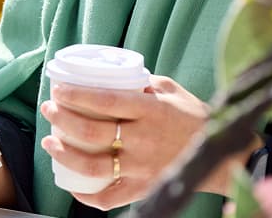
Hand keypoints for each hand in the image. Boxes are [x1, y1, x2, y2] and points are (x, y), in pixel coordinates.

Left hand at [39, 74, 248, 210]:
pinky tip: (71, 182)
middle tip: (49, 109)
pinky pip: (109, 198)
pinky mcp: (143, 188)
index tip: (58, 90)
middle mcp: (143, 139)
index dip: (76, 95)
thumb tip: (110, 74)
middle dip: (62, 119)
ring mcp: (142, 167)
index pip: (104, 100)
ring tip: (49, 142)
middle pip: (91, 131)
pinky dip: (86, 194)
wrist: (222, 155)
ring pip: (92, 165)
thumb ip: (140, 82)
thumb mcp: (170, 90)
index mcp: (150, 110)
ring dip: (64, 154)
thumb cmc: (193, 117)